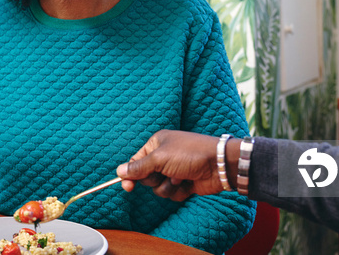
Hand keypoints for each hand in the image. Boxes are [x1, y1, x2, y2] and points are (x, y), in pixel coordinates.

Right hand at [116, 130, 238, 200]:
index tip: (127, 186)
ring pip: (158, 188)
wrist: (218, 164)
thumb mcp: (160, 158)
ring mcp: (174, 171)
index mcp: (156, 144)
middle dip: (154, 179)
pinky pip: (171, 194)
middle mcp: (164, 156)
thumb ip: (139, 167)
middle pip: (146, 177)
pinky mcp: (183, 183)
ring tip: (180, 178)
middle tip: (165, 173)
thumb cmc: (190, 154)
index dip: (131, 174)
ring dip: (167, 187)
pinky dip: (178, 192)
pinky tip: (188, 184)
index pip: (136, 161)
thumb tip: (119, 171)